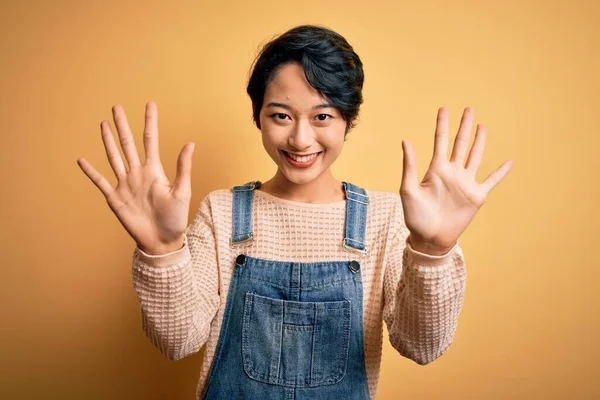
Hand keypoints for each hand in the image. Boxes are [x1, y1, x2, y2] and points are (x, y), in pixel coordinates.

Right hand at [77, 101, 194, 254]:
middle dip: (122, 125)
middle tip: (116, 107)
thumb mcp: (182, 191)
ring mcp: (125, 185)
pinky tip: (82, 160)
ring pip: (114, 157)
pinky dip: (91, 172)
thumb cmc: (176, 218)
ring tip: (103, 124)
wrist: (162, 240)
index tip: (150, 104)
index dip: (150, 122)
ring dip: (108, 141)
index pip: (150, 140)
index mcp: (154, 171)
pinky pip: (101, 182)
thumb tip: (191, 143)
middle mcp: (138, 174)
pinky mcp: (115, 198)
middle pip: (128, 144)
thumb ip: (183, 167)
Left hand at [400, 106, 512, 254]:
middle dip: (464, 126)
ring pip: (475, 156)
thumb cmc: (415, 216)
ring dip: (480, 141)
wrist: (429, 237)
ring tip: (482, 126)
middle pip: (461, 144)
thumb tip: (405, 141)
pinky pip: (491, 181)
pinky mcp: (476, 196)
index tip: (444, 108)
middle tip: (469, 109)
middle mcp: (453, 173)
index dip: (442, 125)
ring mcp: (465, 183)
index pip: (440, 141)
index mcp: (436, 169)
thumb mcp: (408, 189)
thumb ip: (409, 166)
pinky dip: (501, 172)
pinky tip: (509, 162)